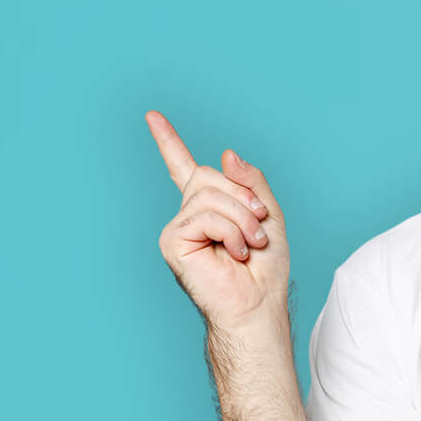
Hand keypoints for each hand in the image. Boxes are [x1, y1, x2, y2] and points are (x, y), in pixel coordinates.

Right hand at [146, 110, 289, 329]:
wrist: (259, 303)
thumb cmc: (265, 268)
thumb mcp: (268, 214)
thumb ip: (251, 182)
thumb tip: (226, 154)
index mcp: (209, 206)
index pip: (184, 167)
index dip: (168, 141)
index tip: (152, 116)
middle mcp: (189, 214)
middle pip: (208, 174)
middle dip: (243, 198)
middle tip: (258, 229)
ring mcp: (178, 227)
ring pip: (209, 193)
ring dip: (242, 218)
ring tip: (248, 245)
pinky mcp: (172, 241)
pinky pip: (204, 215)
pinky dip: (229, 231)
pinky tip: (233, 253)